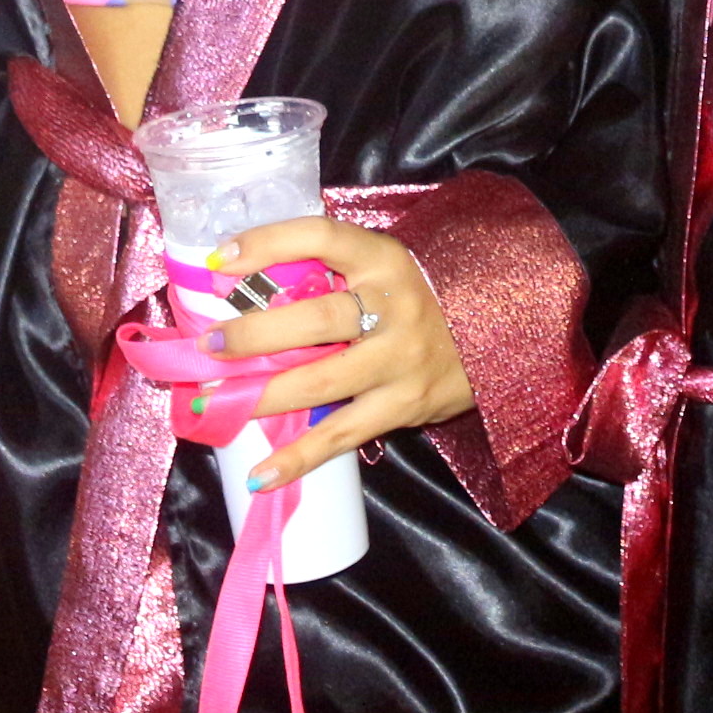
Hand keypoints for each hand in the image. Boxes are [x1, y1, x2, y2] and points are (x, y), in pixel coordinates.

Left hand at [209, 215, 474, 487]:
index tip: (219, 259)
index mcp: (385, 259)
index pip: (322, 237)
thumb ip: (336, 270)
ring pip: (322, 381)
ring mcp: (400, 360)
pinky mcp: (404, 405)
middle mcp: (394, 307)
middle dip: (256, 334)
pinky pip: (342, 434)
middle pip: (316, 319)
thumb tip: (250, 282)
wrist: (501, 333)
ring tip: (217, 403)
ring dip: (264, 395)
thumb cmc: (424, 296)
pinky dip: (299, 457)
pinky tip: (263, 475)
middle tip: (210, 345)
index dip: (268, 243)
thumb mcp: (388, 266)